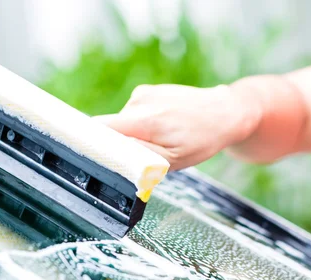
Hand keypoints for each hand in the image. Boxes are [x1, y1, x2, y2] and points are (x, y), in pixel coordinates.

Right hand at [94, 83, 261, 169]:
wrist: (224, 112)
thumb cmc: (202, 139)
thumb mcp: (173, 159)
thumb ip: (139, 155)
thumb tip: (113, 153)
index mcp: (145, 120)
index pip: (99, 128)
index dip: (88, 140)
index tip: (85, 150)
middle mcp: (139, 102)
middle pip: (110, 129)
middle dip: (121, 143)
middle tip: (146, 152)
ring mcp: (142, 93)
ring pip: (122, 122)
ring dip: (135, 134)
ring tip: (162, 137)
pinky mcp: (146, 91)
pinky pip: (132, 114)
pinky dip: (142, 124)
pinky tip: (163, 126)